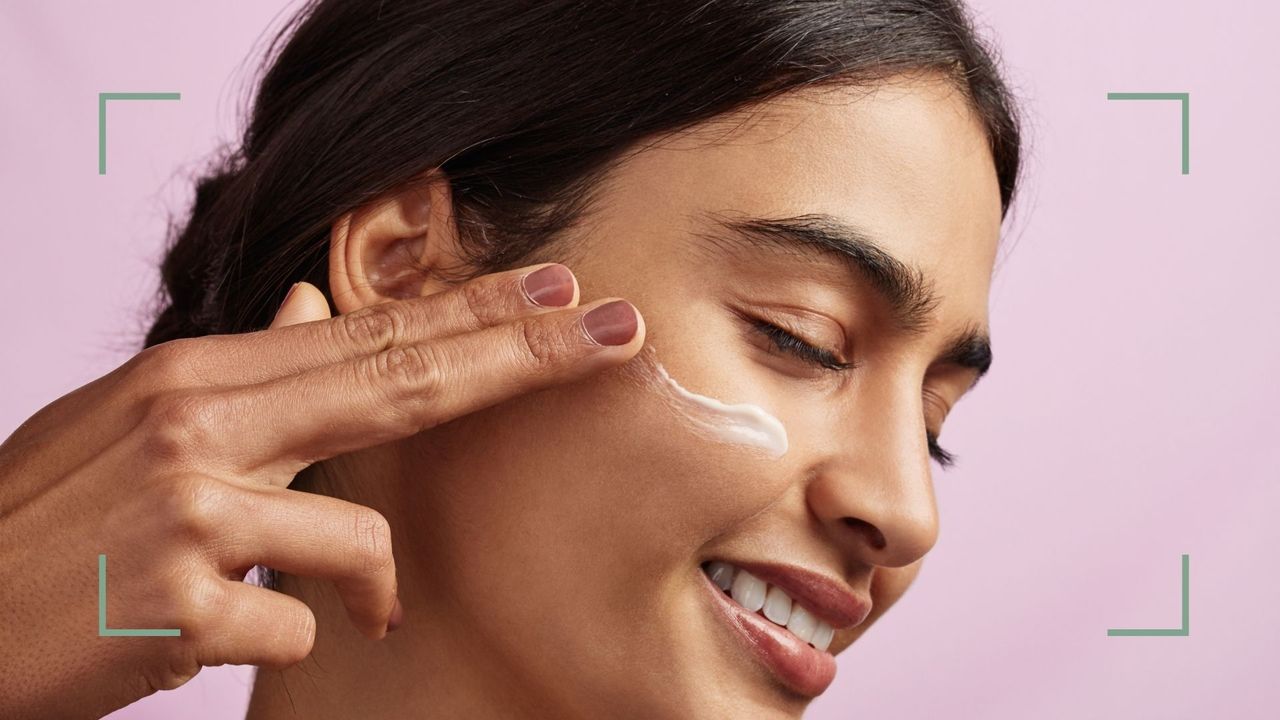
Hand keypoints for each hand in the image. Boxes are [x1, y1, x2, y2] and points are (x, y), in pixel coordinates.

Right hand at [0, 263, 642, 718]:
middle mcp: (200, 428)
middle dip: (522, 358)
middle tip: (614, 334)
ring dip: (371, 584)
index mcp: (195, 378)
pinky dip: (290, 635)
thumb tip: (304, 311)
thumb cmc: (37, 522)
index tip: (558, 294)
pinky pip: (297, 624)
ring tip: (355, 608)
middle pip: (400, 384)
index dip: (473, 317)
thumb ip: (235, 375)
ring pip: (360, 534)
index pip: (368, 340)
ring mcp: (192, 516)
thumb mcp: (127, 421)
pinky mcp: (183, 610)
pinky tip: (221, 635)